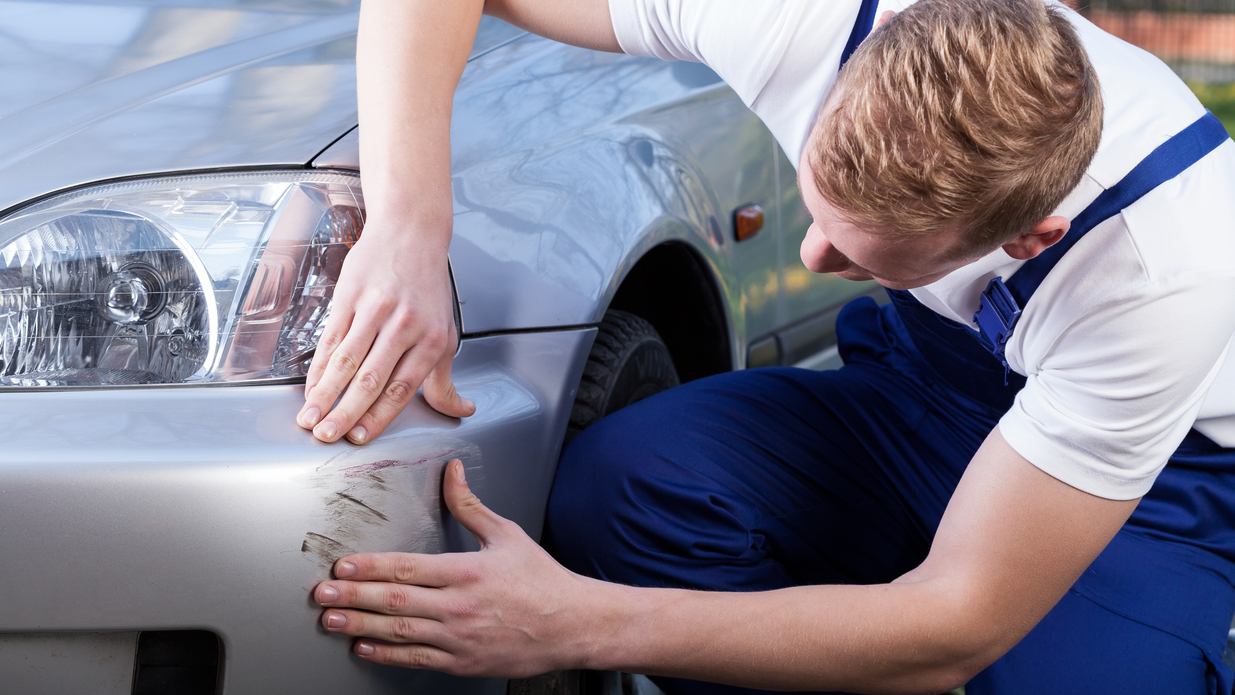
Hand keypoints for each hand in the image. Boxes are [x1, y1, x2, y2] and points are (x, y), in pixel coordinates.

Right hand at [297, 220, 474, 444]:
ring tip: (309, 419)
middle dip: (346, 413)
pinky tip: (310, 386)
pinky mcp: (350, 297)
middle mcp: (405, 326)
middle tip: (327, 436)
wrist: (411, 233)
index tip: (359, 438)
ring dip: (324, 395)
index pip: (402, 387)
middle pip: (371, 379)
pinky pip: (331, 339)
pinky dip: (318, 367)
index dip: (378, 416)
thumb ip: (445, 379)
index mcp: (431, 339)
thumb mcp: (446, 333)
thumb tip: (461, 410)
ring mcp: (375, 310)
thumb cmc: (428, 289)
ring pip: (346, 361)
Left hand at [312, 459, 597, 676]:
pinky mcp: (463, 662)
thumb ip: (470, 505)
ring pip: (399, 633)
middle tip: (321, 596)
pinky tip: (365, 649)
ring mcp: (459, 637)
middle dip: (352, 598)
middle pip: (394, 601)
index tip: (342, 566)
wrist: (571, 625)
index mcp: (467, 571)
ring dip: (360, 627)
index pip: (407, 567)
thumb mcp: (506, 535)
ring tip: (331, 622)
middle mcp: (459, 606)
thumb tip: (451, 471)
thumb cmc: (540, 580)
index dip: (369, 567)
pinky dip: (387, 655)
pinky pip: (417, 659)